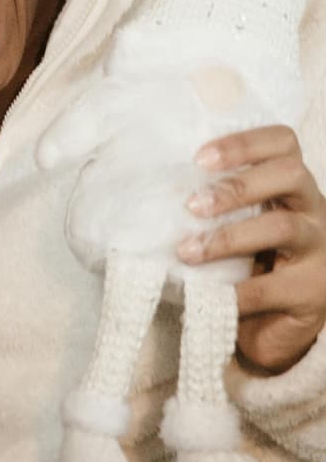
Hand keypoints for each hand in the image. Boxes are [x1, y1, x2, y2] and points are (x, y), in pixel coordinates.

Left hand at [177, 125, 325, 374]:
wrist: (279, 319)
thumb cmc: (249, 260)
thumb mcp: (237, 223)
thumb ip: (214, 203)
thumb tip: (152, 188)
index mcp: (291, 185)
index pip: (282, 142)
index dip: (243, 143)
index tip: (198, 158)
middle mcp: (313, 209)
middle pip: (290, 174)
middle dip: (237, 186)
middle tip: (192, 205)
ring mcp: (319, 249)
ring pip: (283, 226)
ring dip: (227, 238)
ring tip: (188, 251)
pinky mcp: (313, 292)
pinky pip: (272, 288)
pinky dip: (234, 292)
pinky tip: (205, 294)